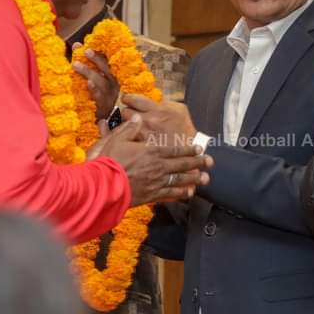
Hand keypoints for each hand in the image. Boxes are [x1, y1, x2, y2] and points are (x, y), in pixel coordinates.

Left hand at [72, 44, 119, 120]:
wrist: (100, 119)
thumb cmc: (95, 94)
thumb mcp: (92, 76)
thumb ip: (85, 62)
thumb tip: (77, 44)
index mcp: (112, 75)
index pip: (108, 60)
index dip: (100, 52)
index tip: (90, 44)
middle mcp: (113, 84)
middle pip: (108, 69)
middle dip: (97, 59)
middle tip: (85, 51)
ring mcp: (109, 95)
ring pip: (101, 82)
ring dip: (89, 72)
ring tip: (75, 64)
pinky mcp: (103, 107)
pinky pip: (99, 97)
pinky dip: (94, 90)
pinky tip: (88, 83)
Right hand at [96, 116, 211, 204]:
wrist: (103, 185)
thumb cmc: (109, 161)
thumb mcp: (117, 139)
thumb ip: (130, 129)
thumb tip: (138, 118)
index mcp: (151, 151)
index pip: (174, 149)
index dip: (188, 149)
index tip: (199, 148)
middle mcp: (158, 166)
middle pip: (182, 164)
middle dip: (197, 163)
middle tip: (210, 162)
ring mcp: (156, 182)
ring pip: (180, 179)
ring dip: (193, 178)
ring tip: (204, 178)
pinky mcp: (152, 195)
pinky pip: (170, 194)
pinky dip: (181, 193)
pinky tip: (189, 192)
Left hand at [121, 93, 196, 146]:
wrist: (189, 150)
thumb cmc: (185, 130)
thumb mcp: (180, 110)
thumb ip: (165, 103)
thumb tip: (155, 99)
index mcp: (157, 109)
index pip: (133, 99)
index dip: (129, 99)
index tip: (128, 100)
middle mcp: (148, 120)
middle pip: (125, 111)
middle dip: (127, 113)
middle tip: (130, 115)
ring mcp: (143, 134)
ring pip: (123, 126)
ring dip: (125, 126)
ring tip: (131, 128)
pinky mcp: (140, 147)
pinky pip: (126, 139)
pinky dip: (126, 138)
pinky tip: (130, 139)